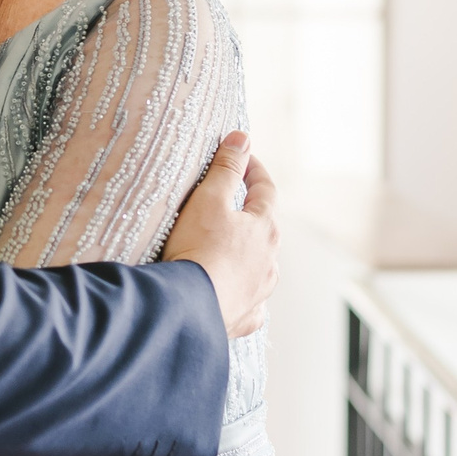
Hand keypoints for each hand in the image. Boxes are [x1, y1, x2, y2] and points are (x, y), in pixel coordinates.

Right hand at [161, 131, 278, 337]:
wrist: (186, 307)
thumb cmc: (198, 249)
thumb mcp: (209, 199)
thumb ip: (226, 167)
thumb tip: (242, 138)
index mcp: (265, 228)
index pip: (265, 189)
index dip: (253, 169)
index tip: (242, 157)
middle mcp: (270, 260)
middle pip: (265, 229)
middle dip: (250, 214)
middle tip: (231, 203)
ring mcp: (259, 291)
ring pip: (261, 267)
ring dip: (249, 256)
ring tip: (230, 251)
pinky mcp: (243, 317)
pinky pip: (249, 303)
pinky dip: (243, 294)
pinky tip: (233, 294)